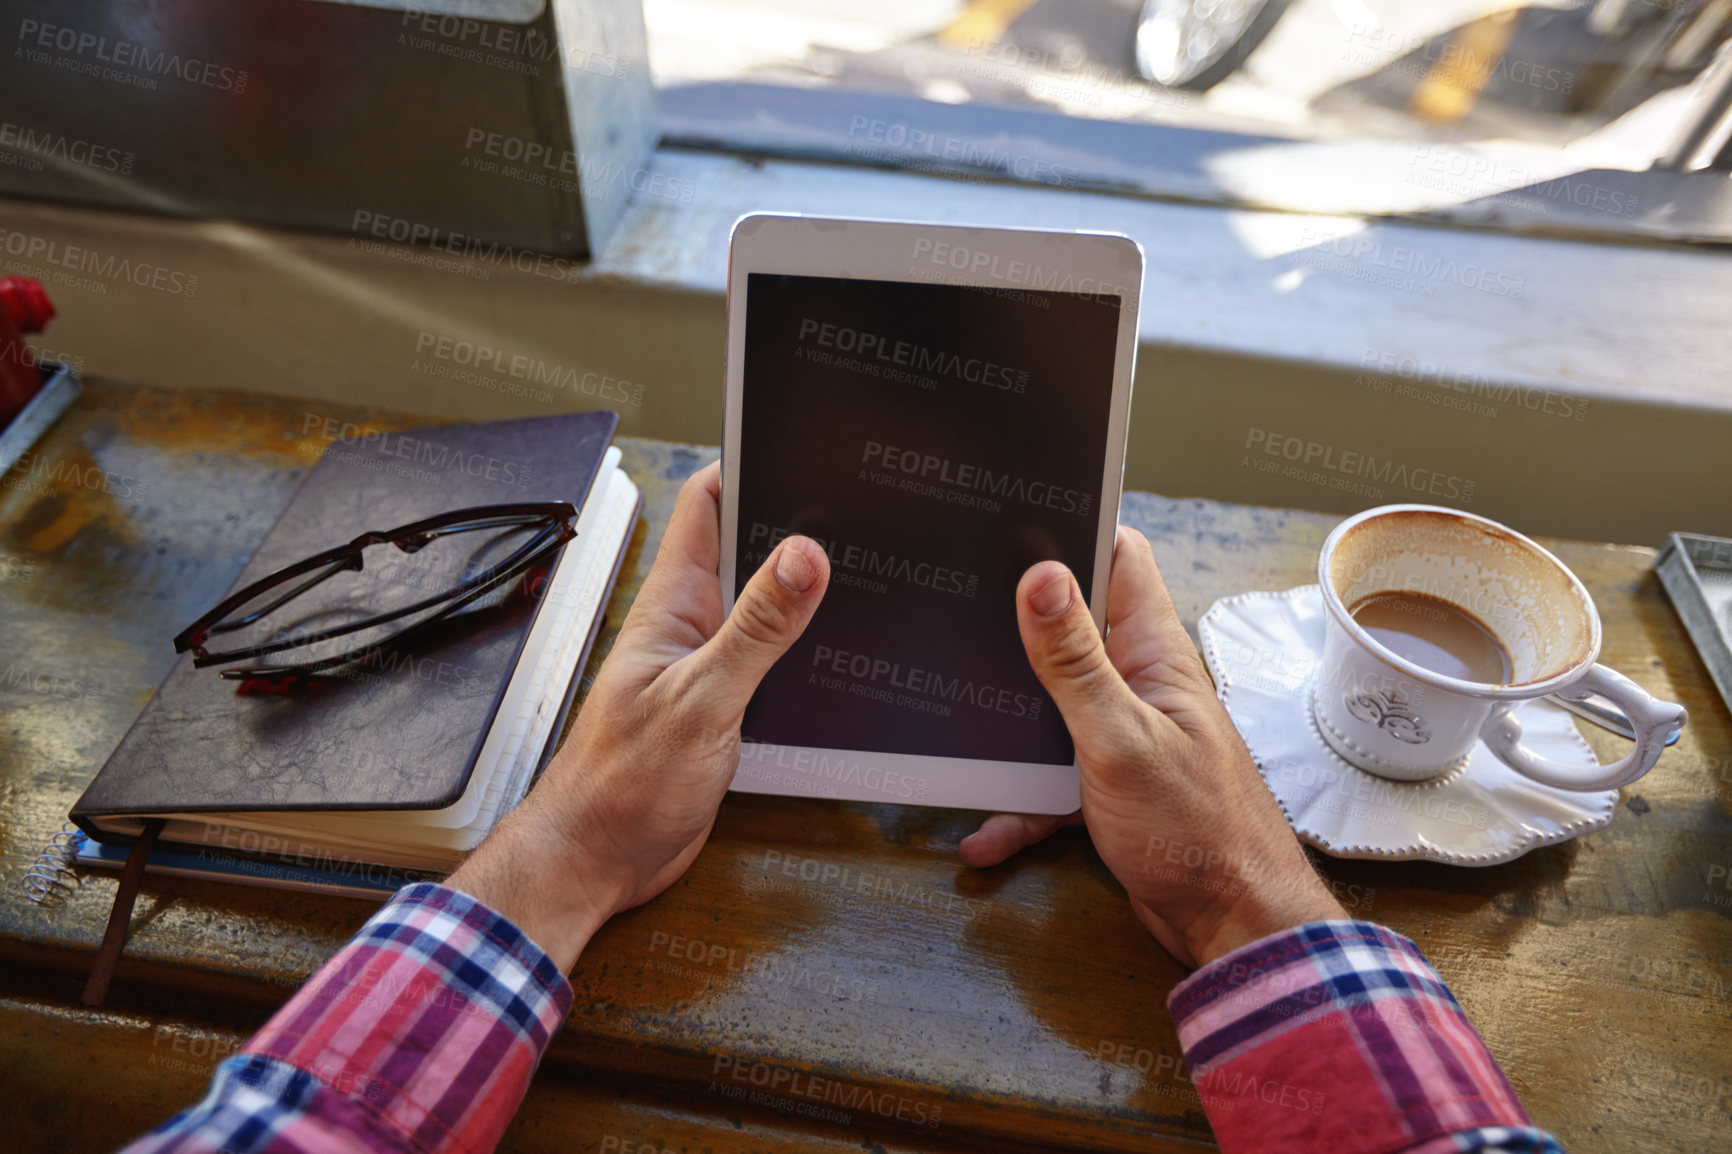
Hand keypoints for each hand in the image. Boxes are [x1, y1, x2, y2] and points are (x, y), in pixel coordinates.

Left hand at [448, 461, 829, 968]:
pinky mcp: (724, 706)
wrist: (598, 860)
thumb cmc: (621, 784)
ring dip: (804, 590)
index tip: (803, 439)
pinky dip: (804, 647)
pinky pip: (770, 657)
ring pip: (763, 604)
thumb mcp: (700, 699)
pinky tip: (841, 653)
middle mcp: (690, 622)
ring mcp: (707, 663)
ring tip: (867, 571)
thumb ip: (755, 628)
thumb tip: (804, 554)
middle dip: (797, 522)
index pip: (707, 501)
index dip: (749, 461)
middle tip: (862, 506)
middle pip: (747, 547)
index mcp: (673, 601)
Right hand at [959, 527, 1343, 967]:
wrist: (1233, 925)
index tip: (1010, 516)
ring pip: (1049, 706)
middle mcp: (1139, 682)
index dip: (1074, 527)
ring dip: (1006, 722)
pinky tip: (981, 835)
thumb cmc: (1195, 830)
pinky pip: (1047, 781)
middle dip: (1015, 621)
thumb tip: (1042, 574)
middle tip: (953, 607)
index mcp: (1153, 653)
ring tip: (948, 718)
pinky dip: (1016, 805)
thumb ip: (1076, 662)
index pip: (1120, 557)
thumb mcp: (1120, 738)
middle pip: (1070, 627)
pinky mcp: (1107, 787)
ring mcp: (1122, 734)